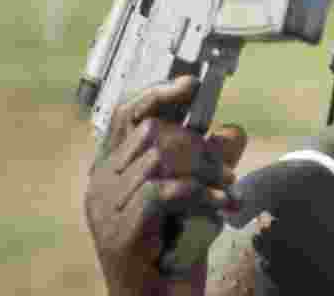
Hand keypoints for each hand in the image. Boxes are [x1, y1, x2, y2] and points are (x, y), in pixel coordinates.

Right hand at [84, 76, 246, 294]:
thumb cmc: (175, 251)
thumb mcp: (196, 197)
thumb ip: (211, 163)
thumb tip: (233, 129)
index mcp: (111, 170)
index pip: (124, 116)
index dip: (156, 94)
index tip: (190, 84)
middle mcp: (100, 184)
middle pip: (151, 132)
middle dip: (198, 146)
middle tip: (227, 172)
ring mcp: (104, 207)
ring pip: (160, 157)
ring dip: (205, 171)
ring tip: (227, 191)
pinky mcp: (119, 230)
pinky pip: (163, 191)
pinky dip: (199, 195)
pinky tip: (220, 207)